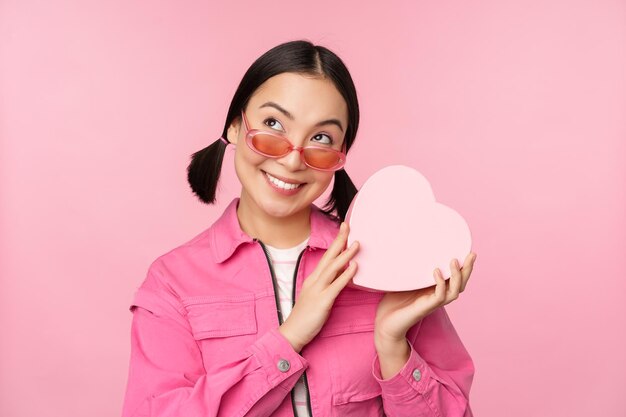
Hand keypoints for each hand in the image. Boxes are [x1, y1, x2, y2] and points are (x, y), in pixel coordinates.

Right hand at [279, 222, 358, 351]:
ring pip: (332, 268)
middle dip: (339, 240)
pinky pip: (336, 285)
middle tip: (348, 225)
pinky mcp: (322, 301)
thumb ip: (328, 284)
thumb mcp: (317, 296)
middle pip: (328, 256)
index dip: (336, 243)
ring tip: (357, 243)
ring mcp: (317, 290)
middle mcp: (314, 280)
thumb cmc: (305, 317)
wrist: (292, 333)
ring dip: (345, 254)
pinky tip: (355, 267)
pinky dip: (345, 275)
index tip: (344, 229)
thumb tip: (341, 274)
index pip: (326, 257)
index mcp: (314, 279)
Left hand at [375, 253, 476, 351]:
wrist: (386, 323)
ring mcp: (433, 303)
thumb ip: (411, 270)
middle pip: (461, 285)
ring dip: (457, 276)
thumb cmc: (394, 303)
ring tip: (454, 261)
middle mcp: (438, 297)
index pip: (455, 279)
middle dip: (468, 270)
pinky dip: (440, 284)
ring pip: (454, 291)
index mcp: (435, 290)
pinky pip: (439, 296)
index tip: (468, 252)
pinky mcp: (425, 308)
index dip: (463, 268)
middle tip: (471, 254)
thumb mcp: (405, 282)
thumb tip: (409, 250)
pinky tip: (435, 271)